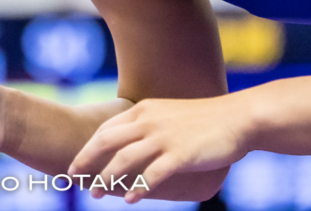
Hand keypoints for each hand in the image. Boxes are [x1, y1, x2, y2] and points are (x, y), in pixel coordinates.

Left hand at [69, 97, 245, 202]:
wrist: (237, 118)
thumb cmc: (204, 119)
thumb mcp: (168, 114)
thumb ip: (148, 124)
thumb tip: (130, 143)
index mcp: (143, 110)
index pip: (106, 128)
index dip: (87, 147)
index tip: (75, 163)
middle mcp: (149, 121)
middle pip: (107, 141)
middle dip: (86, 161)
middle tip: (74, 178)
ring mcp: (164, 137)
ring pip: (125, 159)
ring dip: (107, 178)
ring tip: (95, 194)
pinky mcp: (181, 154)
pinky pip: (153, 174)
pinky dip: (139, 188)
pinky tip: (130, 199)